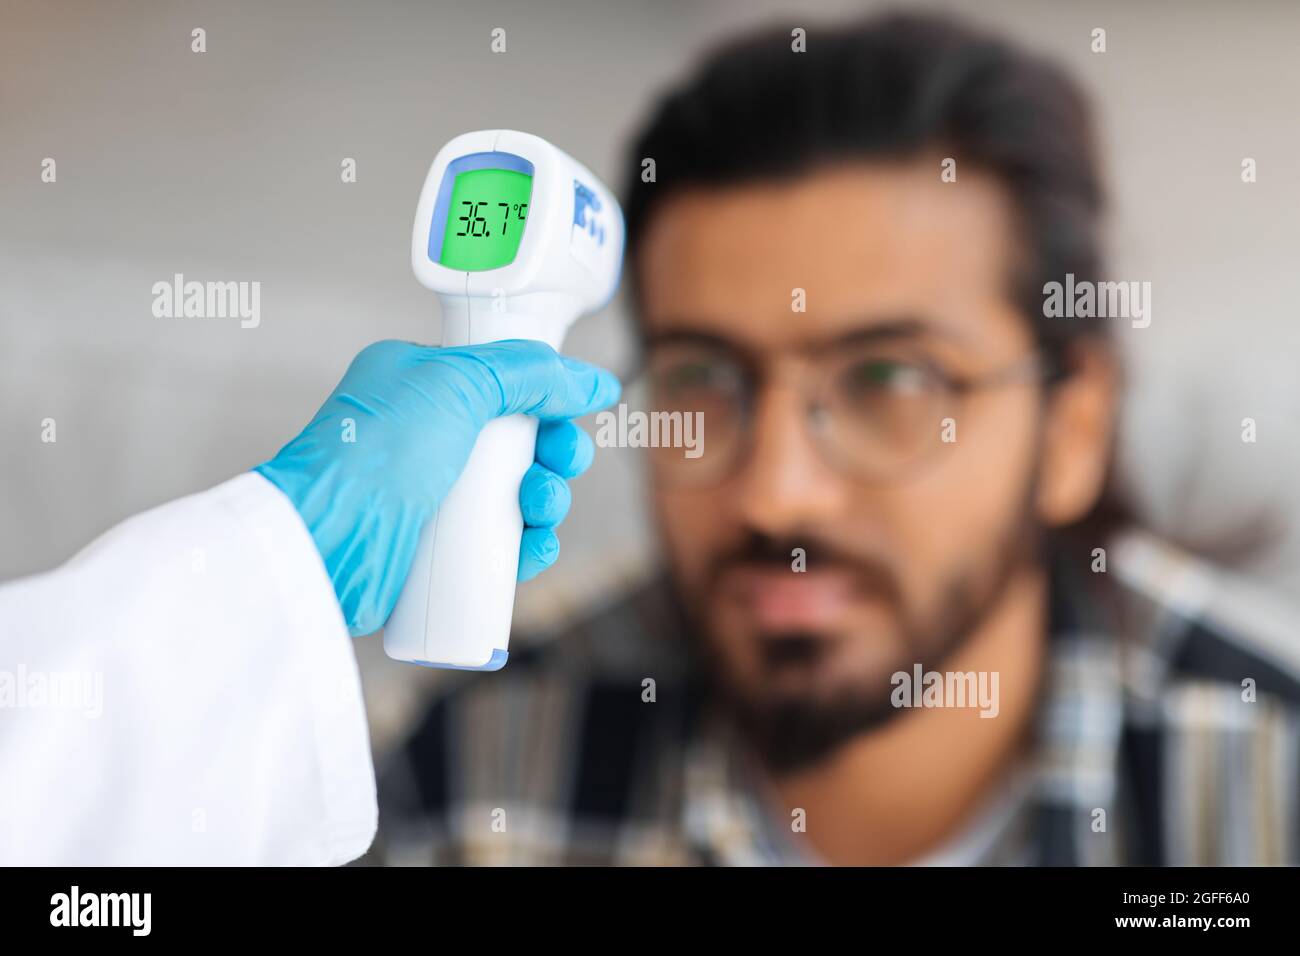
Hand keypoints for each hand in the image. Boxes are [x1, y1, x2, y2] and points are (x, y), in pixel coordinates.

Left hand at [254, 339, 619, 635]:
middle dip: (555, 452)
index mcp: (422, 385)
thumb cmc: (373, 454)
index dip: (546, 398)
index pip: (504, 383)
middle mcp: (426, 437)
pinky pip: (503, 546)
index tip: (574, 412)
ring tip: (540, 507)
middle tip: (562, 462)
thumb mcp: (456, 383)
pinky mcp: (437, 552)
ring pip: (517, 495)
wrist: (326, 541)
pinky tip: (535, 545)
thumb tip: (592, 383)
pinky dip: (529, 546)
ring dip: (548, 498)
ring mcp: (432, 495)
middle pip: (521, 440)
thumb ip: (528, 372)